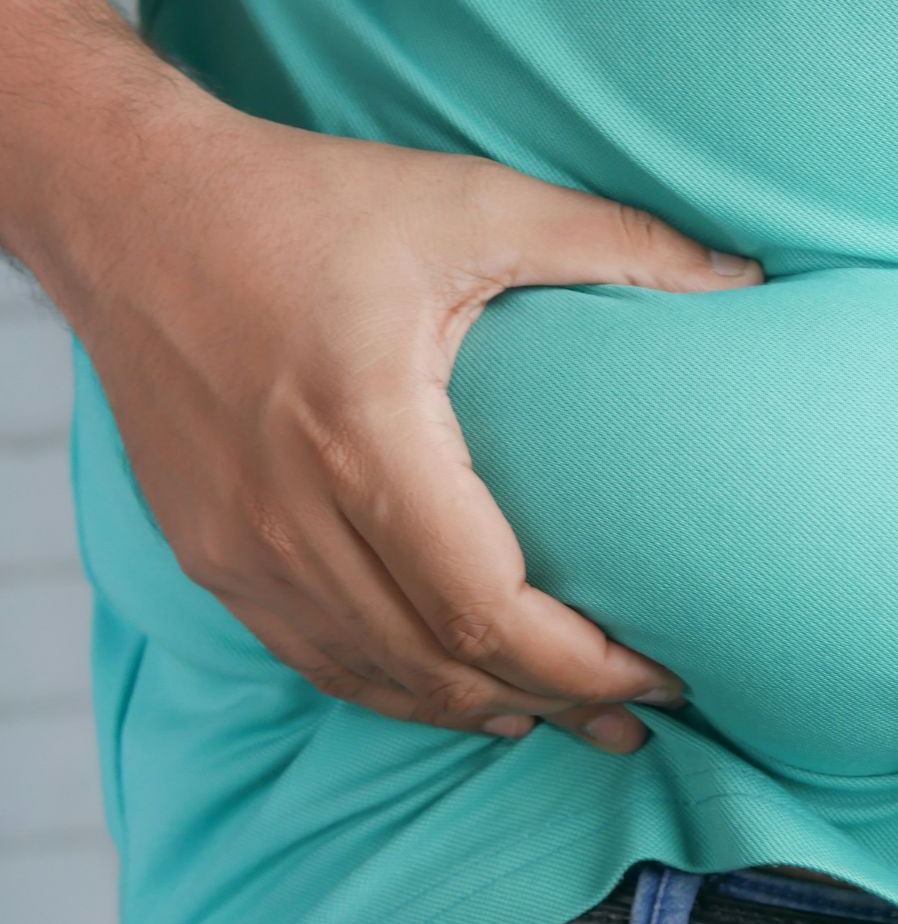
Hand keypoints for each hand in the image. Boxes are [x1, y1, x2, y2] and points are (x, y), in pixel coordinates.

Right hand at [31, 100, 763, 751]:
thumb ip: (617, 242)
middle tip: (640, 719)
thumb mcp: (471, 201)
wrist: (128, 207)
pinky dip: (397, 691)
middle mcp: (290, 510)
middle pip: (443, 662)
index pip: (487, 607)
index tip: (662, 674)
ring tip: (568, 722)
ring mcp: (238, 545)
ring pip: (378, 678)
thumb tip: (743, 279)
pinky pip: (316, 659)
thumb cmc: (302, 201)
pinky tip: (461, 698)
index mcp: (364, 432)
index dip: (584, 664)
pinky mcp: (209, 552)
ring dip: (481, 710)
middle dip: (556, 703)